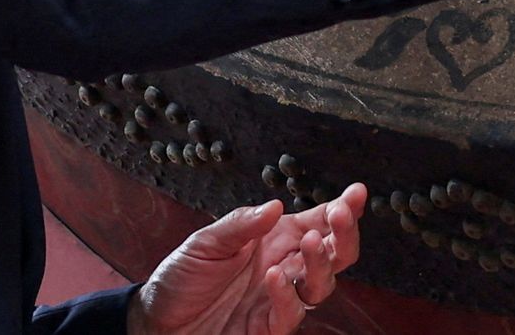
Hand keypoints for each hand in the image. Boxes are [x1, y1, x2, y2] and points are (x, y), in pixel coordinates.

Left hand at [133, 185, 366, 334]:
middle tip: (341, 216)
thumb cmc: (182, 277)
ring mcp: (278, 299)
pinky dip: (287, 295)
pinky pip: (290, 313)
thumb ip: (241, 224)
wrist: (158, 321)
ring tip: (309, 241)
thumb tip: (276, 206)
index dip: (341, 209)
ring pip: (322, 284)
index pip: (317, 222)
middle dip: (344, 234)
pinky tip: (275, 277)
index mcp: (274, 240)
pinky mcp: (268, 327)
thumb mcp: (205, 241)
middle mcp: (284, 268)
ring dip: (321, 262)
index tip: (357, 193)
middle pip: (332, 254)